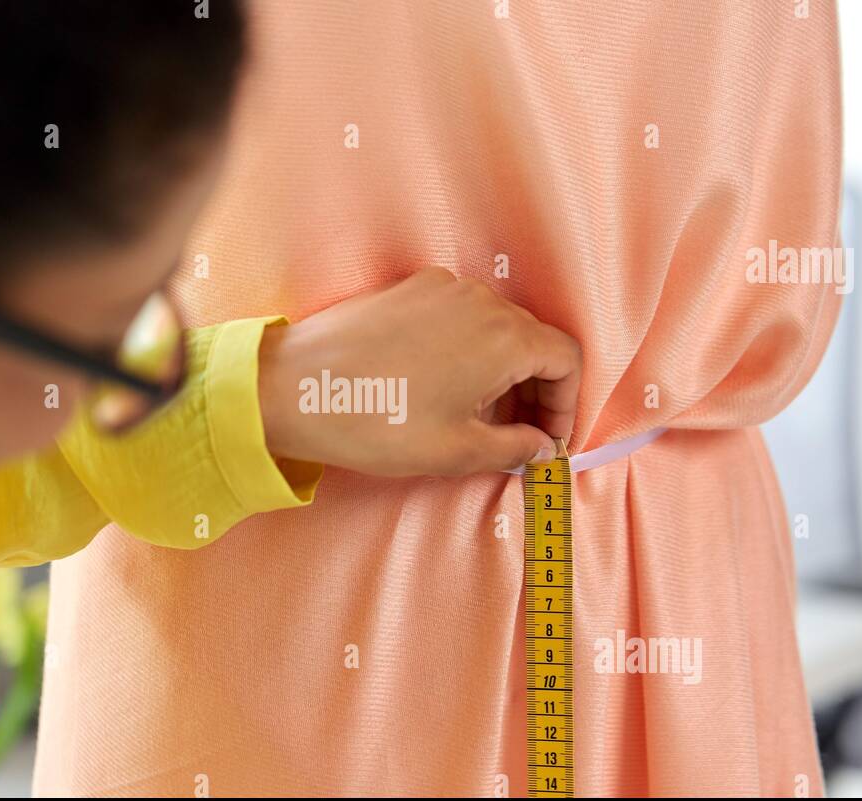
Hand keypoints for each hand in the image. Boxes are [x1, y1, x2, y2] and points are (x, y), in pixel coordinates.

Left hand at [257, 266, 581, 475]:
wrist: (295, 386)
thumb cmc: (377, 421)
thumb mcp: (455, 450)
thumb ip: (513, 448)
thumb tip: (539, 448)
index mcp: (504, 337)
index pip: (566, 358)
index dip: (567, 403)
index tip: (549, 439)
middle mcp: (480, 301)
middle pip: (533, 340)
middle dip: (535, 390)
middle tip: (519, 436)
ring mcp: (441, 289)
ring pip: (495, 326)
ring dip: (501, 370)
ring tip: (477, 416)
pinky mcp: (408, 289)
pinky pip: (458, 316)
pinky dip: (467, 349)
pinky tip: (441, 386)